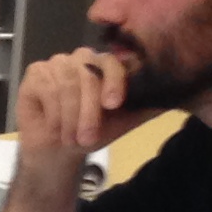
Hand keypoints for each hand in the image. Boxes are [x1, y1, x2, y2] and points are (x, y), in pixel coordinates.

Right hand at [13, 48, 150, 163]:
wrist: (58, 151)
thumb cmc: (91, 133)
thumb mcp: (124, 122)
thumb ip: (146, 106)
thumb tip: (176, 96)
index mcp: (105, 66)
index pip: (112, 62)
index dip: (113, 81)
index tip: (113, 105)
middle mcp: (82, 59)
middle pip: (88, 74)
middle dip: (88, 111)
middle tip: (87, 139)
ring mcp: (57, 63)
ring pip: (67, 83)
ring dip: (70, 116)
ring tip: (70, 139)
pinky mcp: (36, 73)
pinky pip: (47, 87)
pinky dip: (53, 112)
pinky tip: (54, 127)